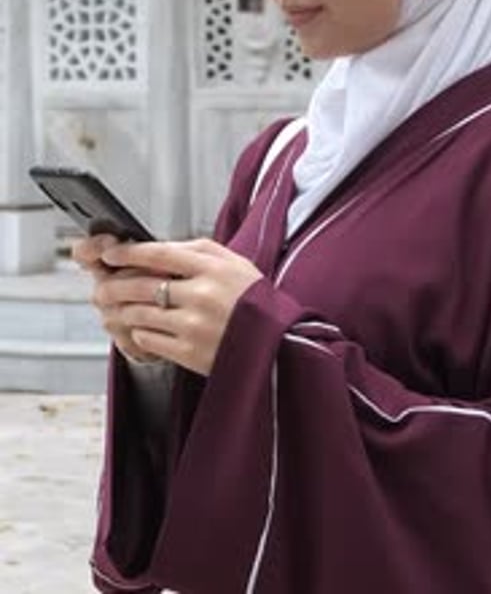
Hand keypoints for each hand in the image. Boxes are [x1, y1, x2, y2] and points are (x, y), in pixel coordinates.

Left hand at [86, 238, 261, 374]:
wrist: (280, 345)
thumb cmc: (255, 302)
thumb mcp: (235, 263)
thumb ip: (199, 250)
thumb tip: (160, 247)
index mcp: (213, 268)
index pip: (159, 253)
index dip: (128, 253)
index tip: (111, 254)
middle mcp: (202, 295)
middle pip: (142, 284)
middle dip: (114, 284)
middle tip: (103, 285)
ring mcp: (194, 325)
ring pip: (140, 313)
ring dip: (121, 309)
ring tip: (114, 307)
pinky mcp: (189, 353)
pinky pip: (148, 339)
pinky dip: (137, 332)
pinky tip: (138, 328)